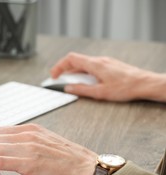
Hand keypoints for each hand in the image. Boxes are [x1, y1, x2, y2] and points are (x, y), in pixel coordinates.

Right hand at [50, 52, 165, 101]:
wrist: (144, 84)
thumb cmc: (126, 88)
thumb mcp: (100, 93)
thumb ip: (81, 90)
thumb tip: (68, 89)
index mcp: (94, 65)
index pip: (70, 59)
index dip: (59, 66)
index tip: (53, 76)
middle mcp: (99, 60)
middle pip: (76, 61)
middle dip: (64, 71)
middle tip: (59, 81)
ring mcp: (105, 62)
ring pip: (84, 64)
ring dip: (74, 73)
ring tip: (71, 84)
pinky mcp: (109, 66)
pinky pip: (92, 67)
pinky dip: (84, 73)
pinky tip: (86, 82)